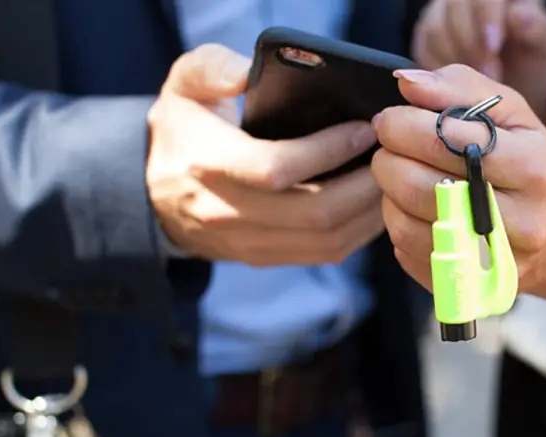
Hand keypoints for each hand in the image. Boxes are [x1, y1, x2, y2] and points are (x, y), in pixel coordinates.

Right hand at [146, 44, 383, 265]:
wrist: (154, 194)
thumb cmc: (183, 129)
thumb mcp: (183, 85)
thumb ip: (212, 68)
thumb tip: (247, 75)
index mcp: (208, 164)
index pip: (279, 168)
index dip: (330, 150)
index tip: (365, 127)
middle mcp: (226, 212)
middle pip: (316, 213)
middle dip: (365, 184)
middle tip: (392, 153)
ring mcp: (247, 243)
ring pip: (327, 240)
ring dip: (370, 211)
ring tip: (391, 177)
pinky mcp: (266, 259)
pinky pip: (325, 253)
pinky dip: (360, 231)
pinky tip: (375, 203)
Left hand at [372, 65, 545, 308]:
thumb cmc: (532, 164)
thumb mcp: (514, 114)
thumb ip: (461, 88)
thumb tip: (407, 84)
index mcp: (534, 168)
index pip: (446, 140)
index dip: (403, 124)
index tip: (392, 118)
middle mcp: (521, 221)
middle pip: (419, 185)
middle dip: (388, 157)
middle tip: (389, 144)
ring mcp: (494, 261)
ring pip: (407, 221)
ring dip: (389, 190)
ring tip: (401, 172)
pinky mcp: (468, 285)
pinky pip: (407, 250)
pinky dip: (398, 221)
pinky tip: (413, 205)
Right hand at [411, 0, 545, 117]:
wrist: (515, 82)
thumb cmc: (532, 58)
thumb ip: (539, 29)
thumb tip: (520, 16)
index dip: (486, 15)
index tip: (494, 46)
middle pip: (454, 6)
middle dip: (471, 44)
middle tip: (490, 74)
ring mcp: (443, 14)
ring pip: (434, 28)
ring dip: (456, 60)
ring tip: (479, 84)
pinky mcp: (426, 37)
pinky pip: (423, 50)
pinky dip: (440, 71)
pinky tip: (459, 86)